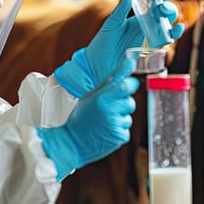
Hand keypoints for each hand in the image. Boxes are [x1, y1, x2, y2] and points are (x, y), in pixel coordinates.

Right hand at [38, 58, 139, 180]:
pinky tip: (106, 130)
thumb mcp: (92, 94)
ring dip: (119, 117)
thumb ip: (113, 79)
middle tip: (105, 108)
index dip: (129, 85)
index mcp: (103, 97)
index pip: (127, 85)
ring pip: (128, 116)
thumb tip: (131, 62)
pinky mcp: (120, 137)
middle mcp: (111, 111)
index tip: (124, 87)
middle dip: (121, 104)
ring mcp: (116, 125)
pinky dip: (118, 130)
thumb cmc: (82, 114)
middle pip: (130, 102)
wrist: (72, 141)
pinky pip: (126, 129)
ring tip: (103, 121)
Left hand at [54, 0, 183, 97]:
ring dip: (172, 18)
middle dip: (167, 6)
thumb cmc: (103, 42)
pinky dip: (173, 34)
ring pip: (167, 25)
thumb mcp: (112, 23)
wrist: (98, 64)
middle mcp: (146, 25)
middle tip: (163, 5)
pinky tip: (177, 28)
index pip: (152, 3)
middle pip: (163, 13)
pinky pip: (165, 41)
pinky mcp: (151, 50)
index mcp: (137, 16)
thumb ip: (121, 9)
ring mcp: (149, 37)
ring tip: (168, 14)